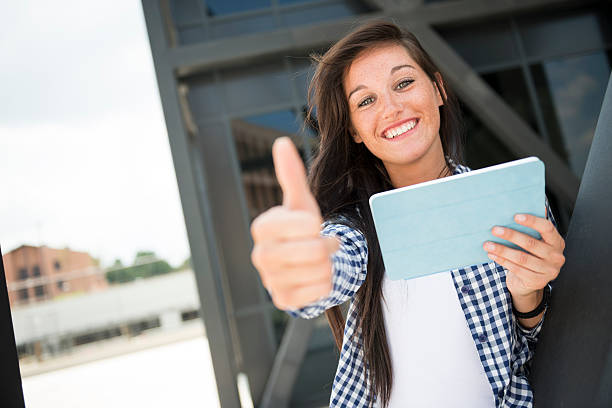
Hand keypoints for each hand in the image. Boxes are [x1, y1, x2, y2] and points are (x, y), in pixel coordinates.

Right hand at [250, 137, 338, 309]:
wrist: (301, 263)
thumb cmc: (301, 228)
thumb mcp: (301, 202)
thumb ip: (291, 174)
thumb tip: (281, 142)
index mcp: (262, 227)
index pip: (307, 225)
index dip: (317, 225)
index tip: (314, 225)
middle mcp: (260, 255)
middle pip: (314, 251)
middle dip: (326, 246)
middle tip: (324, 243)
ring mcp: (270, 280)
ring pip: (319, 272)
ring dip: (328, 265)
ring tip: (319, 259)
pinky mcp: (282, 301)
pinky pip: (319, 292)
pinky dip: (326, 284)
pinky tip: (315, 277)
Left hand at [484, 213, 564, 297]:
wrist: (530, 283)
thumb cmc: (531, 256)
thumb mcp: (536, 242)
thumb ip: (531, 228)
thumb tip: (519, 208)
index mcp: (557, 242)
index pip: (547, 228)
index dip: (532, 221)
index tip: (515, 216)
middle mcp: (556, 257)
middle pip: (531, 243)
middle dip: (511, 235)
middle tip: (495, 230)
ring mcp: (548, 271)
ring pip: (521, 258)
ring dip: (502, 250)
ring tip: (488, 244)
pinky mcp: (536, 281)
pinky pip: (516, 269)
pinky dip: (502, 260)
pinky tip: (492, 254)